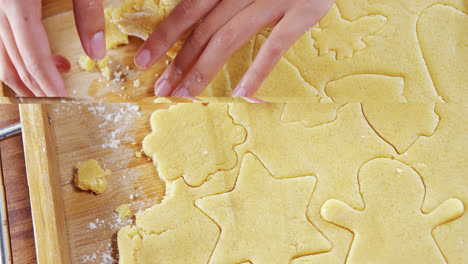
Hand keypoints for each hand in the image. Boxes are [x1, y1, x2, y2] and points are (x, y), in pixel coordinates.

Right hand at [0, 0, 105, 96]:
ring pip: (3, 55)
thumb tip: (97, 54)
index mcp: (17, 2)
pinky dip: (20, 58)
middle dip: (37, 86)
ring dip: (27, 76)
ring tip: (56, 85)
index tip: (63, 97)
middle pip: (15, 60)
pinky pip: (3, 42)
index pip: (32, 53)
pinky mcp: (0, 6)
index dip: (47, 80)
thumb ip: (88, 12)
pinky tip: (50, 60)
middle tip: (60, 99)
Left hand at [135, 0, 333, 97]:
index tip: (144, 61)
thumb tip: (200, 26)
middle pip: (204, 28)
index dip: (164, 36)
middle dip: (179, 61)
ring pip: (229, 37)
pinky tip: (242, 94)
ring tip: (187, 94)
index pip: (188, 9)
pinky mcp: (303, 11)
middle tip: (162, 88)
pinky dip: (257, 71)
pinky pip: (274, 45)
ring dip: (204, 69)